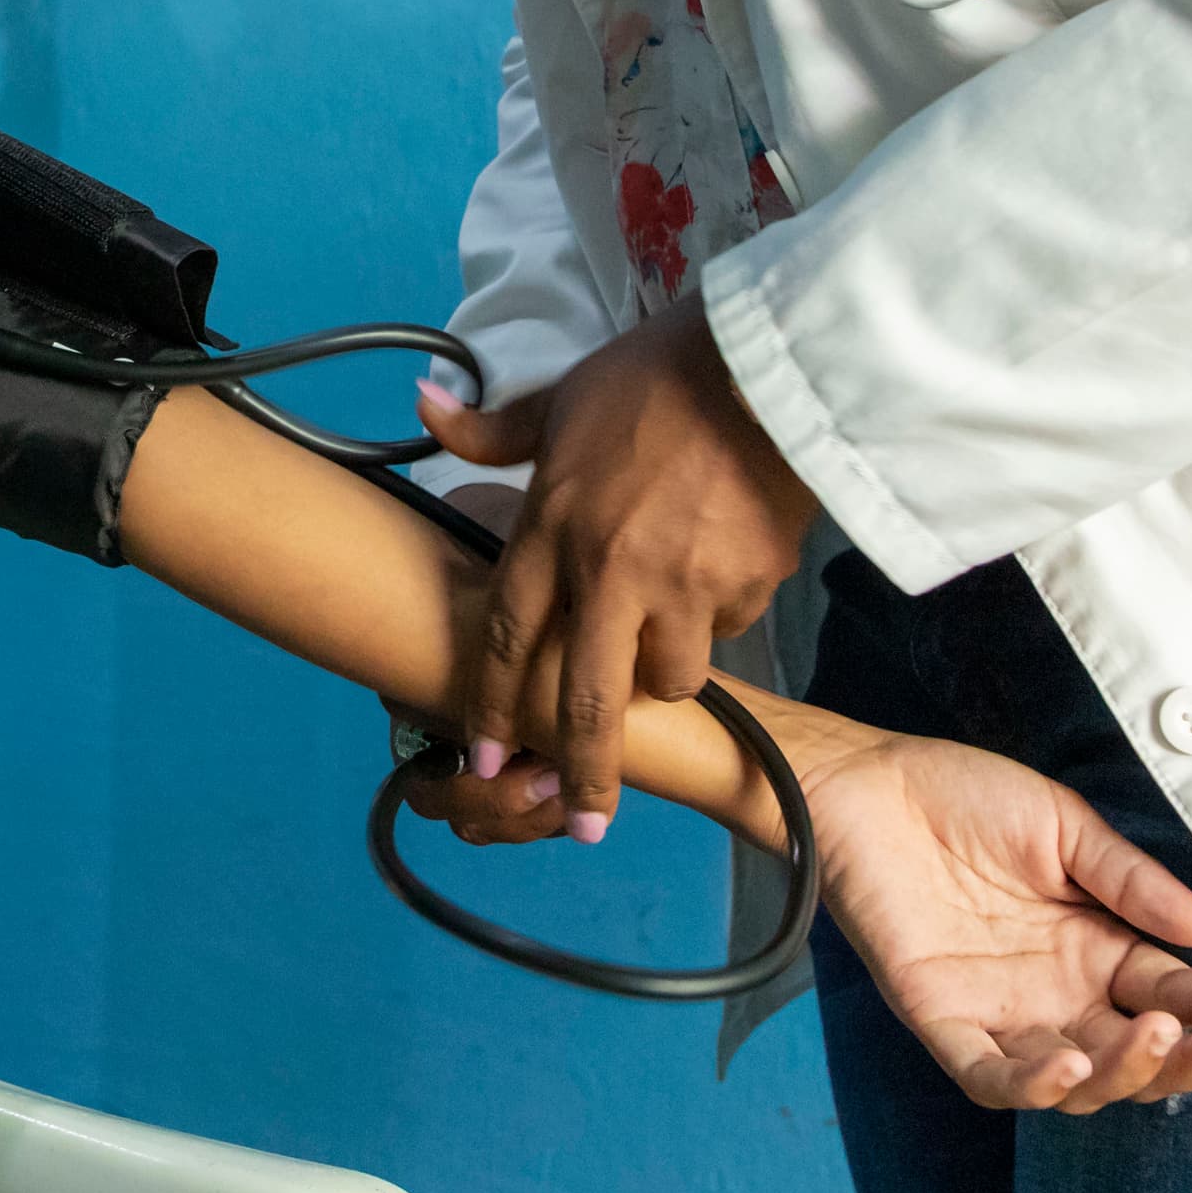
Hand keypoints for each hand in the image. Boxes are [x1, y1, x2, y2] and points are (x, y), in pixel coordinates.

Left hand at [415, 298, 815, 846]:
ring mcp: (684, 585)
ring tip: (671, 631)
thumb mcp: (563, 397)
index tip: (480, 759)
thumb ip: (495, 430)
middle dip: (581, 773)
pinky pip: (728, 628)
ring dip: (665, 672)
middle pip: (585, 698)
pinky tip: (725, 567)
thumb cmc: (654, 378)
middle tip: (583, 826)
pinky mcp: (750, 585)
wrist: (767, 366)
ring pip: (669, 676)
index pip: (506, 636)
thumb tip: (424, 404)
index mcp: (554, 527)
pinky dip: (723, 616)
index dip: (489, 706)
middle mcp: (611, 571)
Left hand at [789, 716, 1191, 1111]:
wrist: (869, 784)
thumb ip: (1132, 881)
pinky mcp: (941, 1020)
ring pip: (1079, 1083)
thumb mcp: (1064, 828)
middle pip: (1140, 1058)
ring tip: (1159, 1035)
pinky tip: (1072, 1068)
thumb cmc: (964, 799)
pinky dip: (1033, 1085)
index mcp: (1095, 951)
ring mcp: (1002, 1014)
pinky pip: (991, 1077)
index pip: (1172, 996)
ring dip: (1128, 1072)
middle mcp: (1057, 996)